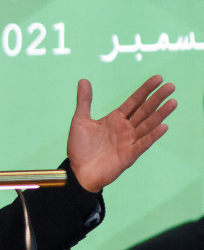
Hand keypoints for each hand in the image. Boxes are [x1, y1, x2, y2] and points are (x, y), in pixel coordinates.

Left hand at [67, 75, 176, 192]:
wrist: (78, 171)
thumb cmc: (80, 147)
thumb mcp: (80, 120)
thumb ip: (84, 101)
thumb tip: (83, 80)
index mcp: (115, 119)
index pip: (134, 101)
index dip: (145, 90)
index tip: (158, 78)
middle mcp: (125, 129)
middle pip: (144, 111)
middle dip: (157, 98)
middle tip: (170, 86)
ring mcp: (128, 142)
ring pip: (147, 125)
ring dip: (160, 114)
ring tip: (172, 102)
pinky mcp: (129, 155)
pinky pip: (143, 144)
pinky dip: (152, 136)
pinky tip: (163, 126)